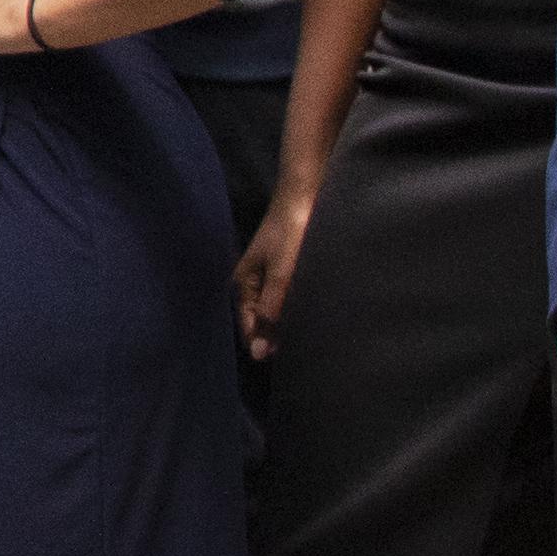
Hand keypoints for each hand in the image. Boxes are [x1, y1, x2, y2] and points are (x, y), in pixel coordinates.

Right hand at [235, 183, 316, 357]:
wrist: (305, 196)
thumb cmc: (290, 233)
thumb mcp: (281, 273)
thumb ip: (272, 309)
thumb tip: (260, 349)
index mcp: (244, 283)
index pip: (248, 325)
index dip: (261, 343)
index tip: (280, 359)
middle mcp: (255, 283)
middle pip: (261, 320)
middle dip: (275, 335)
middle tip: (298, 352)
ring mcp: (271, 276)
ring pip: (276, 310)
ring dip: (287, 322)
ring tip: (307, 337)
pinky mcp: (288, 270)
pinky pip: (288, 299)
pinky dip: (296, 308)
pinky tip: (312, 315)